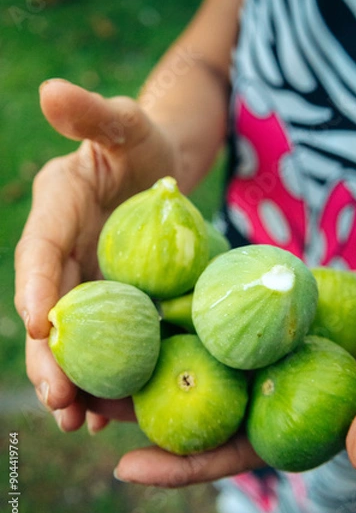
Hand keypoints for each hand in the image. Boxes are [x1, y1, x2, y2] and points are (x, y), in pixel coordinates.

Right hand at [14, 78, 178, 431]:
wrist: (162, 172)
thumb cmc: (143, 143)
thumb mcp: (127, 124)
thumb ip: (93, 114)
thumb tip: (50, 89)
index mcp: (57, 210)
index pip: (39, 252)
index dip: (37, 287)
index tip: (40, 326)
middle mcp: (65, 253)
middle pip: (51, 308)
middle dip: (51, 355)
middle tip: (59, 399)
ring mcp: (89, 282)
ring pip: (76, 337)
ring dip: (73, 381)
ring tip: (79, 423)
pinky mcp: (115, 302)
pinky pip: (108, 343)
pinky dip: (107, 376)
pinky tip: (110, 414)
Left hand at [113, 270, 355, 486]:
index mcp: (277, 423)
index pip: (221, 452)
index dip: (177, 465)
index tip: (126, 466)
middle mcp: (254, 386)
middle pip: (187, 401)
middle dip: (136, 402)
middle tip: (81, 399)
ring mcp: (251, 345)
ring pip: (189, 349)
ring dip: (144, 345)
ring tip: (91, 340)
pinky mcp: (253, 305)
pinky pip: (210, 301)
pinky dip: (179, 295)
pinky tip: (142, 282)